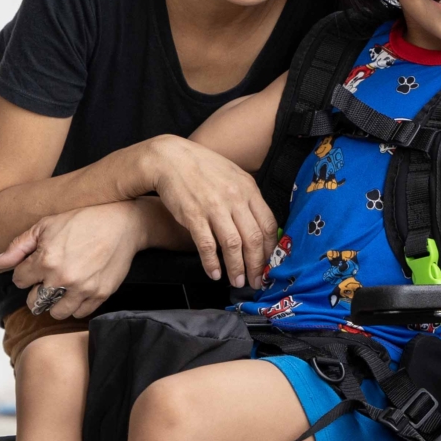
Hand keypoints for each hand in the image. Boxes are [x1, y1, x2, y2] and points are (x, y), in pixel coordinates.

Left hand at [0, 203, 145, 319]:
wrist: (122, 223)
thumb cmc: (82, 220)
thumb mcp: (45, 225)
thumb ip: (18, 246)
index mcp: (45, 259)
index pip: (19, 280)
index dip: (24, 273)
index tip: (33, 267)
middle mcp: (62, 278)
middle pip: (34, 302)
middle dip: (36, 292)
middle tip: (45, 281)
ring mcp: (82, 289)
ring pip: (57, 313)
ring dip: (54, 303)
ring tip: (60, 289)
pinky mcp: (100, 294)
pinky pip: (80, 313)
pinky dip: (75, 306)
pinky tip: (76, 292)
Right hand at [144, 136, 274, 288]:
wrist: (170, 158)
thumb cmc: (202, 168)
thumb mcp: (233, 175)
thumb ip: (247, 197)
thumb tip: (258, 223)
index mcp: (248, 189)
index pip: (268, 224)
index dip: (271, 249)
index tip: (269, 264)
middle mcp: (235, 198)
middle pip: (254, 238)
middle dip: (257, 265)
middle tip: (256, 281)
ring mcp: (214, 207)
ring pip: (233, 245)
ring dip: (237, 268)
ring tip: (238, 282)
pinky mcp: (193, 215)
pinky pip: (206, 245)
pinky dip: (211, 262)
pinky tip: (214, 274)